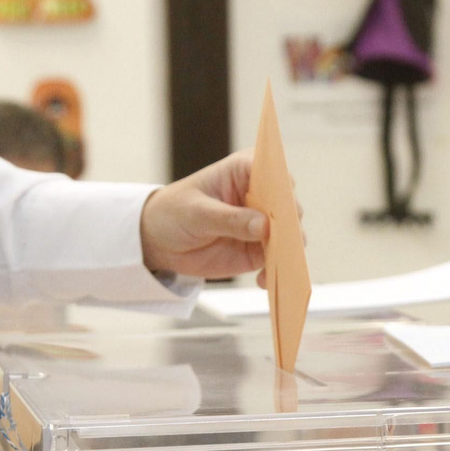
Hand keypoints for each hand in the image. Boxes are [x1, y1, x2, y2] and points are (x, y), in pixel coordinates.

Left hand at [140, 150, 277, 280]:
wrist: (159, 241)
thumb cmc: (174, 212)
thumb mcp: (198, 213)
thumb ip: (230, 219)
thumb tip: (264, 226)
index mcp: (245, 170)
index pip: (275, 173)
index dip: (283, 190)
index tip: (282, 210)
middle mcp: (260, 195)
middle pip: (288, 206)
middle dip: (289, 226)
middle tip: (282, 243)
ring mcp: (262, 223)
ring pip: (290, 235)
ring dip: (287, 252)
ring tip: (276, 266)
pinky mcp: (259, 248)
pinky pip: (277, 259)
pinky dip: (275, 271)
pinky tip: (263, 280)